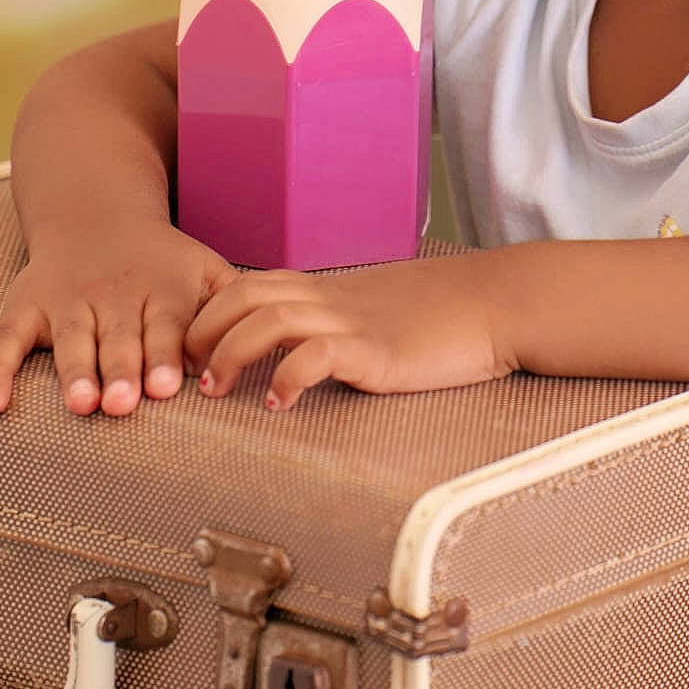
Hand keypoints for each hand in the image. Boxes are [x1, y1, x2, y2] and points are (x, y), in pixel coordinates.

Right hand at [0, 227, 235, 417]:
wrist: (96, 216)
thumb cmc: (161, 261)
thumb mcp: (203, 269)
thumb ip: (233, 303)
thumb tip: (266, 339)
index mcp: (159, 292)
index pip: (163, 327)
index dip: (164, 357)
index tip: (166, 387)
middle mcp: (112, 298)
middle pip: (117, 339)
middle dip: (120, 371)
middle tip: (123, 403)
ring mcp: (66, 303)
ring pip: (70, 341)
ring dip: (74, 372)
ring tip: (80, 402)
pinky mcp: (27, 309)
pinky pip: (8, 340)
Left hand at [184, 256, 517, 410]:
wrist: (499, 302)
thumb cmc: (444, 313)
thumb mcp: (379, 311)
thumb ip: (340, 322)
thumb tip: (307, 348)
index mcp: (329, 289)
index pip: (249, 284)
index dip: (210, 313)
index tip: (192, 351)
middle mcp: (332, 298)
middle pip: (245, 294)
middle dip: (204, 331)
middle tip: (189, 372)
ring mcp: (353, 321)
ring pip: (269, 318)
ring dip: (231, 353)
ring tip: (215, 390)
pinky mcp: (376, 350)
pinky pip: (318, 355)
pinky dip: (288, 377)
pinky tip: (278, 404)